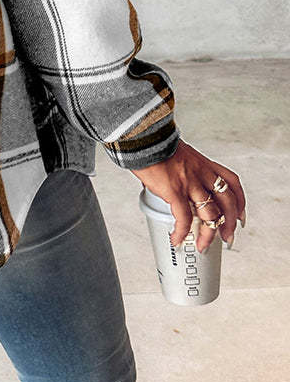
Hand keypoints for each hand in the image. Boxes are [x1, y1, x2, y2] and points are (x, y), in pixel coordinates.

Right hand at [129, 138, 245, 250]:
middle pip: (227, 202)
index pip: (231, 182)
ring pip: (209, 214)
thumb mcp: (177, 153)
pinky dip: (182, 232)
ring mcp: (190, 182)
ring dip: (208, 234)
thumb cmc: (154, 142)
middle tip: (227, 237)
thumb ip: (182, 168)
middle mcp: (201, 173)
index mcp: (203, 163)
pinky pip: (184, 217)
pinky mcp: (174, 190)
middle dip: (230, 223)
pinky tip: (177, 238)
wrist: (143, 136)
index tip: (239, 215)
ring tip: (202, 245)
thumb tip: (172, 179)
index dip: (239, 201)